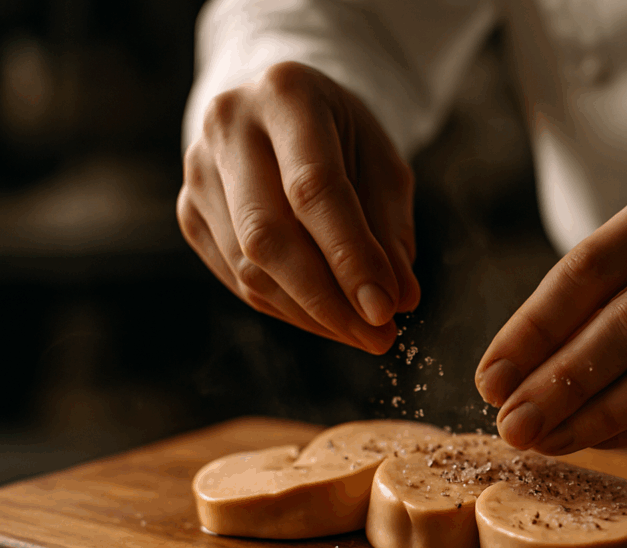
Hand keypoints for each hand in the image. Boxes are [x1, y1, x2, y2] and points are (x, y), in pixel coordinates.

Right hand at [176, 61, 418, 353]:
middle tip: (378, 336)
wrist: (284, 112)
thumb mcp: (383, 167)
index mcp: (286, 94)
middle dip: (327, 300)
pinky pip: (236, 279)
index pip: (314, 190)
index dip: (350, 258)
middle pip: (267, 235)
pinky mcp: (189, 212)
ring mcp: (198, 172)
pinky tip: (326, 318)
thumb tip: (399, 299)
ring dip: (310, 314)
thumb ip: (390, 230)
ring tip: (361, 332)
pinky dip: (287, 309)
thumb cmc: (344, 138)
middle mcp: (228, 126)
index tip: (385, 310)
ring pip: (248, 268)